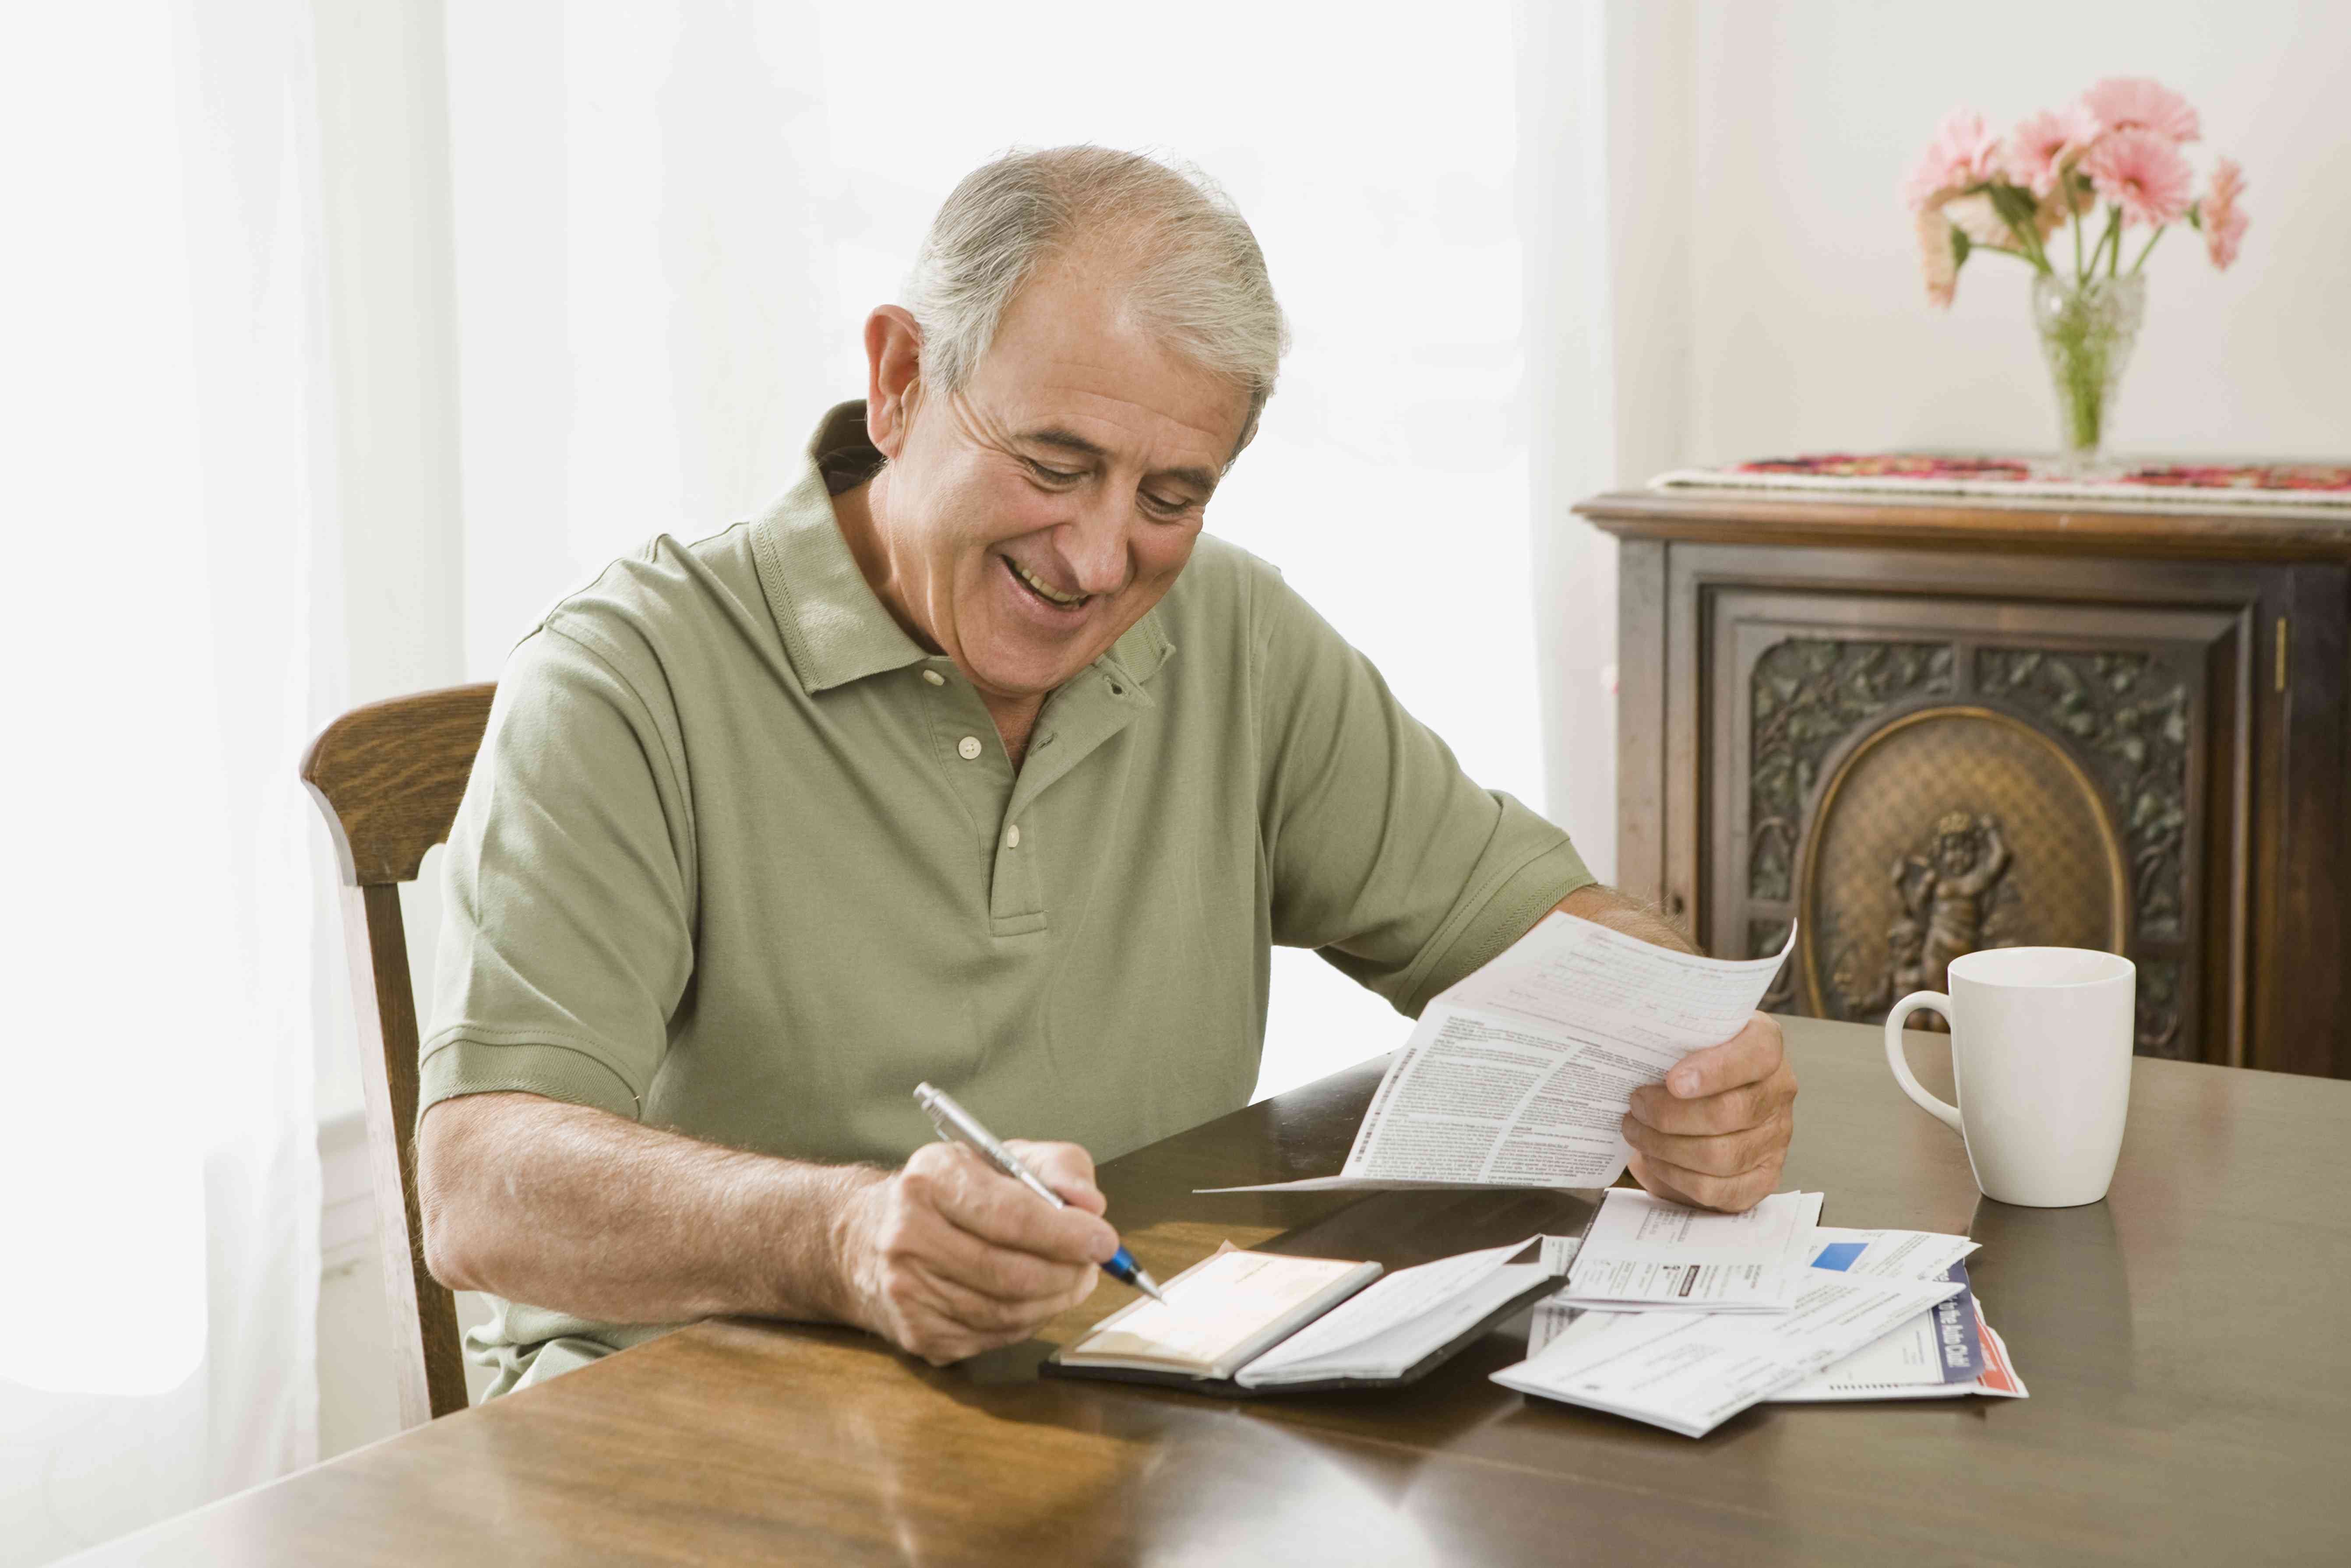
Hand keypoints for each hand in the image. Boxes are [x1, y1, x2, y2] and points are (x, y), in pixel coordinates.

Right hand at [837, 1139, 1115, 1364]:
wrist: (871, 1237)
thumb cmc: (950, 1194)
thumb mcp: (1002, 1157)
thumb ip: (1057, 1167)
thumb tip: (1091, 1204)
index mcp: (930, 1179)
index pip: (1010, 1215)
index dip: (1066, 1232)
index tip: (1104, 1240)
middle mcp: (907, 1235)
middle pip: (1012, 1272)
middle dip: (1068, 1272)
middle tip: (1092, 1264)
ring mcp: (907, 1290)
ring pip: (1007, 1311)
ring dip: (1054, 1299)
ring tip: (1070, 1279)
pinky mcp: (917, 1332)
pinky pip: (993, 1337)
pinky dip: (1027, 1321)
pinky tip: (1032, 1299)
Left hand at [1622, 1013, 1796, 1212]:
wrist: (1702, 1099)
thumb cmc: (1688, 1060)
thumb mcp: (1686, 1037)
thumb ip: (1675, 1039)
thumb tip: (1635, 1053)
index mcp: (1766, 1045)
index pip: (1757, 1054)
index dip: (1715, 1070)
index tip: (1672, 1081)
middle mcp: (1778, 1091)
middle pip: (1729, 1112)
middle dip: (1670, 1114)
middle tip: (1636, 1105)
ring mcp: (1776, 1138)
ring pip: (1719, 1155)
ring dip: (1665, 1146)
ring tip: (1636, 1130)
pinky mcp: (1762, 1177)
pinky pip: (1716, 1189)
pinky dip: (1675, 1175)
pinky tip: (1653, 1157)